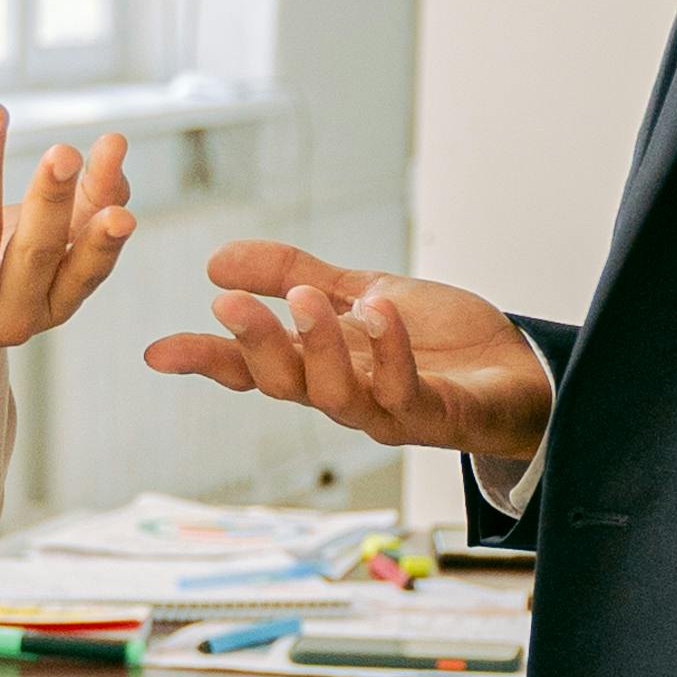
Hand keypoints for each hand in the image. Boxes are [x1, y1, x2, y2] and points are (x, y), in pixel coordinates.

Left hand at [0, 104, 135, 395]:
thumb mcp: (34, 244)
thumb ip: (83, 204)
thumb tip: (115, 153)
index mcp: (49, 305)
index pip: (82, 274)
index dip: (101, 245)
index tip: (122, 213)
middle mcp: (9, 319)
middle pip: (33, 256)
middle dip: (50, 202)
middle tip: (64, 153)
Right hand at [142, 248, 553, 468]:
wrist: (519, 370)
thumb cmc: (440, 342)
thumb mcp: (359, 291)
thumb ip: (292, 274)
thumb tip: (215, 261)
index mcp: (321, 366)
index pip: (251, 368)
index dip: (205, 360)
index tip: (157, 352)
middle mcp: (345, 395)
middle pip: (284, 383)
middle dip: (254, 345)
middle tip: (228, 305)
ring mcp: (388, 411)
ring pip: (335, 395)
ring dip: (317, 346)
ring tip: (307, 298)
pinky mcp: (435, 416)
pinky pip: (402, 392)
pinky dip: (388, 353)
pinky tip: (378, 312)